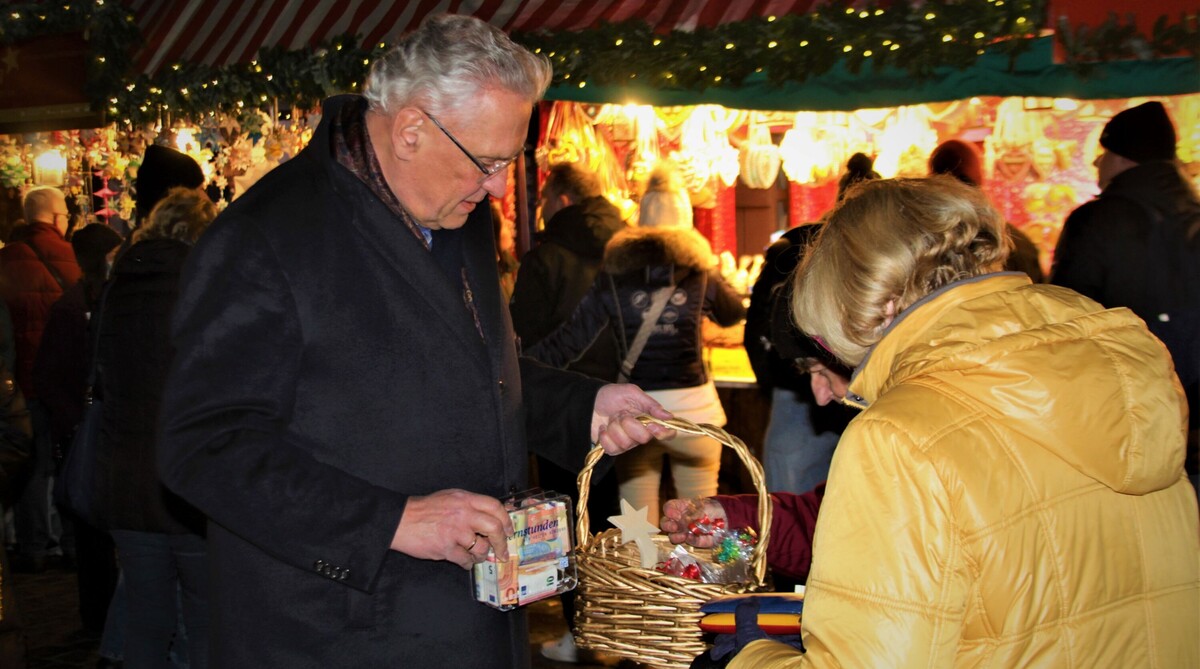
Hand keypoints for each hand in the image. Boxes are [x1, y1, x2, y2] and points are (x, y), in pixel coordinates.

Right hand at [390, 489, 514, 569]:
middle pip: (494, 528)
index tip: (509, 531)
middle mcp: (463, 514)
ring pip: (480, 548)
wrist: (400, 520)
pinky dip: (467, 564)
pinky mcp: (446, 548)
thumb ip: (470, 505)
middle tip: (502, 552)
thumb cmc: (425, 509)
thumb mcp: (450, 498)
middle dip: (501, 543)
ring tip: (476, 556)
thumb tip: (492, 517)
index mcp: (465, 499)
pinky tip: (463, 562)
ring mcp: (455, 532)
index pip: (495, 506)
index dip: (506, 520)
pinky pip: (465, 560)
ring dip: (481, 555)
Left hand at [590, 384, 674, 454]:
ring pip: (626, 443)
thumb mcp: (631, 393)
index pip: (666, 433)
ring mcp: (627, 441)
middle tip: (621, 414)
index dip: (663, 432)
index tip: (652, 425)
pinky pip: (612, 448)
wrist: (589, 401)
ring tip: (611, 419)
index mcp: (649, 419)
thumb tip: (668, 416)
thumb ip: (650, 404)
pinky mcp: (613, 448)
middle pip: (644, 438)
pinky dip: (605, 437)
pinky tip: (603, 428)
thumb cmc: (612, 396)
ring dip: (615, 428)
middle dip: (629, 424)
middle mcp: (640, 432)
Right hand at [661, 498, 726, 547]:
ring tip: (684, 535)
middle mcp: (679, 520)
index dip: (669, 512)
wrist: (725, 517)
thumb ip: (695, 514)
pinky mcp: (694, 541)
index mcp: (680, 508)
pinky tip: (693, 538)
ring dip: (676, 537)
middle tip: (675, 527)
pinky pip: (689, 542)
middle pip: (665, 523)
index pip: (668, 508)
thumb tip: (687, 521)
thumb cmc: (712, 508)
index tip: (676, 515)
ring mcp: (685, 531)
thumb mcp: (705, 507)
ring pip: (673, 537)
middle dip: (668, 526)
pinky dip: (690, 541)